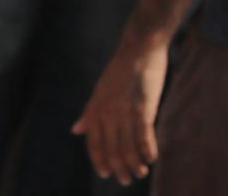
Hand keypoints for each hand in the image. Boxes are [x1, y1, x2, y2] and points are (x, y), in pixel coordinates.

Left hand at [73, 37, 169, 185]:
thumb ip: (89, 112)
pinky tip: (152, 159)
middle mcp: (107, 111)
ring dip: (134, 163)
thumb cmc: (121, 70)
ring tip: (140, 173)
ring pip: (127, 145)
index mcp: (96, 108)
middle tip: (126, 180)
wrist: (139, 48)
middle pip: (111, 148)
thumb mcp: (99, 90)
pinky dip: (147, 149)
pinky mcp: (143, 107)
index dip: (99, 160)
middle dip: (118, 167)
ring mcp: (124, 110)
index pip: (93, 142)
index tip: (105, 174)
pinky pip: (144, 135)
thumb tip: (76, 130)